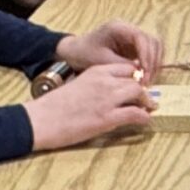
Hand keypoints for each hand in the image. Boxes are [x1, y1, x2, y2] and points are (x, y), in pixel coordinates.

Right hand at [25, 62, 153, 149]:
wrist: (41, 119)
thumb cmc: (54, 106)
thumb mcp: (77, 86)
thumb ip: (94, 85)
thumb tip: (107, 94)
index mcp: (95, 71)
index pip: (126, 68)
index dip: (134, 77)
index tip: (136, 86)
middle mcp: (104, 81)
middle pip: (135, 79)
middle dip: (143, 89)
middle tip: (145, 99)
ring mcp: (107, 99)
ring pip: (139, 93)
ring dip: (146, 101)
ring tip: (148, 108)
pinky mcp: (107, 117)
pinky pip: (136, 114)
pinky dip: (144, 117)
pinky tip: (144, 120)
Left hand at [58, 20, 164, 80]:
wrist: (76, 52)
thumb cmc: (85, 54)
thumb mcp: (101, 61)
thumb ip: (122, 65)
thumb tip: (140, 72)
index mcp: (118, 27)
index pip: (141, 37)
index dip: (146, 55)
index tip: (145, 72)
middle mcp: (128, 29)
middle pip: (152, 41)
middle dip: (153, 61)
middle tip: (148, 80)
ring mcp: (132, 36)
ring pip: (154, 46)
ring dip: (154, 63)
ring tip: (148, 80)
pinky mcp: (134, 45)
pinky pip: (149, 52)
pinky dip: (150, 64)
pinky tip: (145, 77)